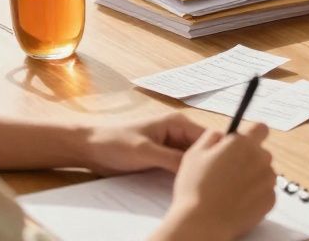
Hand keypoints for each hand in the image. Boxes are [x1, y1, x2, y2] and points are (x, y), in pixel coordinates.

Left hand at [82, 112, 205, 174]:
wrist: (89, 147)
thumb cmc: (114, 142)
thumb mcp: (146, 152)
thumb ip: (173, 159)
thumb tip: (198, 168)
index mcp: (179, 123)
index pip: (209, 137)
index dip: (217, 154)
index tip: (219, 171)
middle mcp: (179, 132)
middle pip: (203, 150)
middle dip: (207, 164)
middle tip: (209, 182)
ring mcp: (171, 145)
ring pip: (193, 160)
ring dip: (194, 171)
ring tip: (198, 184)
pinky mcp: (163, 157)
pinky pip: (180, 166)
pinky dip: (183, 175)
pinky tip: (184, 186)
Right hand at [164, 123, 275, 240]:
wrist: (203, 223)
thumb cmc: (195, 188)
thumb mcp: (195, 154)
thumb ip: (211, 137)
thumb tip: (222, 135)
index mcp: (242, 143)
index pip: (260, 128)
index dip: (252, 135)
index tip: (244, 143)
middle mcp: (260, 158)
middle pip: (261, 153)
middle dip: (248, 160)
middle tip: (228, 173)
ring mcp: (268, 180)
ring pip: (264, 173)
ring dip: (253, 178)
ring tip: (231, 191)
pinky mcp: (270, 199)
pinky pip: (266, 192)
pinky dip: (256, 196)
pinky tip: (238, 202)